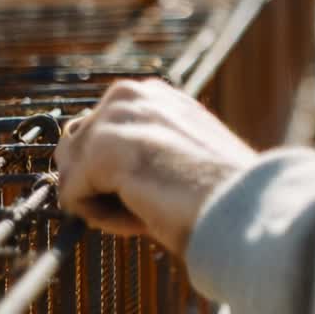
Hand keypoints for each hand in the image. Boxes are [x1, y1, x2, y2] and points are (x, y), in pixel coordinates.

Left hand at [54, 79, 257, 255]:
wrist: (243, 207)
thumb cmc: (219, 193)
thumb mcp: (179, 152)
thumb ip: (138, 145)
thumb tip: (83, 169)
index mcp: (153, 95)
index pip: (95, 133)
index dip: (115, 174)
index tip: (158, 187)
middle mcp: (133, 95)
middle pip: (73, 152)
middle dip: (102, 186)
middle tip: (152, 200)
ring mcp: (117, 117)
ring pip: (71, 176)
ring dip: (103, 202)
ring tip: (148, 206)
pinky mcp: (103, 147)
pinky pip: (73, 199)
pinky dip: (105, 219)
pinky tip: (145, 214)